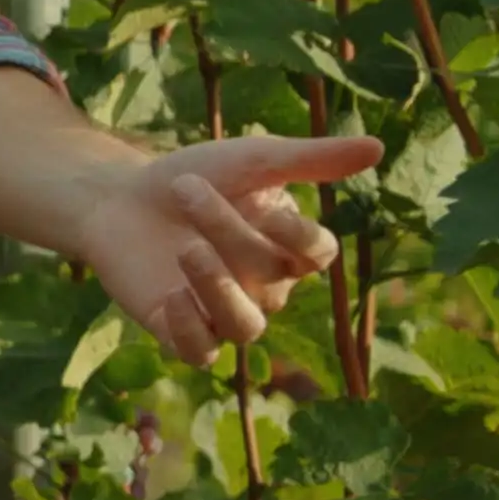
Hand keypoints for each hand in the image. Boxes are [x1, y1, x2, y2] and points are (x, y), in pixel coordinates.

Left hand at [71, 133, 381, 362]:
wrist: (118, 198)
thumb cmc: (191, 177)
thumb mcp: (250, 160)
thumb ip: (311, 159)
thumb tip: (380, 146)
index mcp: (288, 248)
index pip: (318, 255)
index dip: (301, 238)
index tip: (271, 208)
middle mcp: (264, 287)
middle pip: (269, 276)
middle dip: (228, 231)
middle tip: (187, 189)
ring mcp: (223, 312)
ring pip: (246, 327)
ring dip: (219, 289)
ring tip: (188, 249)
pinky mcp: (180, 330)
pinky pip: (201, 353)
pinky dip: (191, 330)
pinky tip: (172, 297)